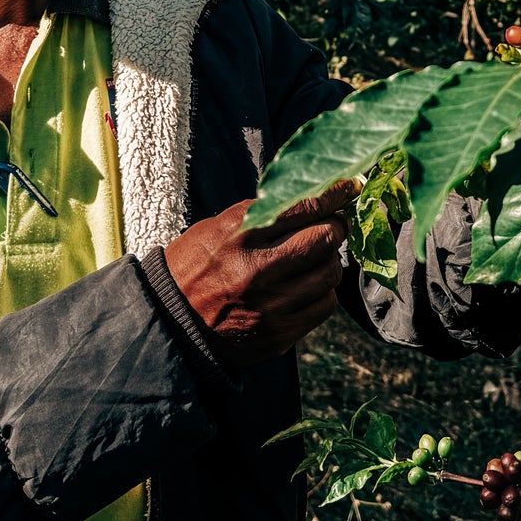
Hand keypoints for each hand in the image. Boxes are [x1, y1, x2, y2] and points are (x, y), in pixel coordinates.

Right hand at [165, 180, 357, 365]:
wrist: (171, 322)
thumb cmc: (195, 266)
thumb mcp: (219, 227)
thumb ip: (265, 214)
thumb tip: (316, 198)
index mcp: (240, 234)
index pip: (304, 206)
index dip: (335, 193)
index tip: (349, 187)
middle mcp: (257, 268)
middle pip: (324, 238)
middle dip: (335, 227)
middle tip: (332, 225)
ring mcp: (270, 304)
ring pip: (330, 273)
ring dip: (329, 261)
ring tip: (315, 259)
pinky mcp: (279, 333)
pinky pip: (324, 306)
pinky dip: (323, 292)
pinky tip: (308, 287)